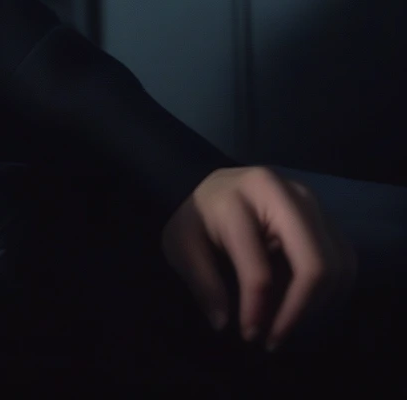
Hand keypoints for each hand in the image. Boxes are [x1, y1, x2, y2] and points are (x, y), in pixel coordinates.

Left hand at [161, 166, 356, 348]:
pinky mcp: (328, 218)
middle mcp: (288, 194)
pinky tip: (303, 302)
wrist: (216, 189)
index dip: (257, 310)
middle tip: (276, 336)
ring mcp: (314, 204)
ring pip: (337, 268)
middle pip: (315, 267)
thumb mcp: (182, 243)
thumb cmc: (199, 217)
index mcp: (245, 196)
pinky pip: (345, 262)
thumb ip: (201, 282)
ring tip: (285, 319)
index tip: (249, 335)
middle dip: (298, 311)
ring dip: (316, 304)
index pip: (260, 270)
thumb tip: (223, 323)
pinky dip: (331, 290)